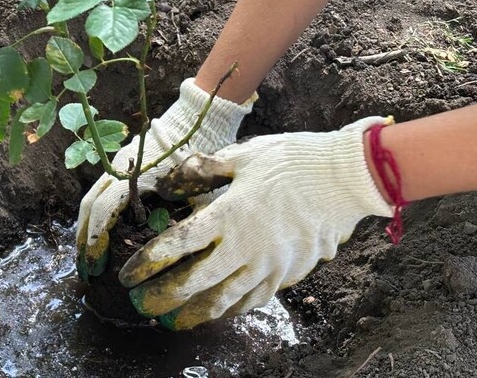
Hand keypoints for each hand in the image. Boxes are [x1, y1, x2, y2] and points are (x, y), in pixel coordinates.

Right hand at [75, 79, 254, 277]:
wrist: (194, 120)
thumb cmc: (199, 156)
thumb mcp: (193, 191)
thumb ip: (179, 219)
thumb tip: (163, 257)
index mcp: (131, 175)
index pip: (102, 210)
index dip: (95, 241)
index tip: (95, 267)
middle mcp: (116, 169)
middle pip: (88, 206)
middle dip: (83, 240)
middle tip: (85, 270)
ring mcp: (116, 165)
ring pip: (91, 199)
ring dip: (86, 228)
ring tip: (88, 258)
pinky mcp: (121, 167)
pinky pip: (101, 193)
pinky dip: (96, 216)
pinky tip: (100, 236)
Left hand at [120, 116, 393, 329]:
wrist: (348, 177)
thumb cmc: (293, 159)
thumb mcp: (244, 155)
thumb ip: (204, 169)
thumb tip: (172, 179)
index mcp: (231, 213)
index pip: (179, 244)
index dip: (149, 262)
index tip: (128, 274)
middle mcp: (247, 245)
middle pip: (196, 281)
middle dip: (164, 296)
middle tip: (140, 305)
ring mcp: (270, 264)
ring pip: (224, 299)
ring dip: (194, 313)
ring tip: (171, 321)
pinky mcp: (289, 272)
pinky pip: (254, 299)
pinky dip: (230, 309)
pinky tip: (216, 313)